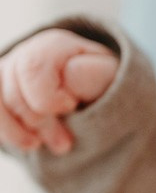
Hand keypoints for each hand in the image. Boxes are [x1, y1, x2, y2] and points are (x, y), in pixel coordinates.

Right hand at [0, 28, 116, 153]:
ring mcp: (9, 72)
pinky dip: (6, 132)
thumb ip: (93, 74)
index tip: (71, 106)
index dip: (50, 98)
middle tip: (64, 142)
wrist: (94, 93)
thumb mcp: (107, 77)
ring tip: (36, 145)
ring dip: (16, 131)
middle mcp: (25, 54)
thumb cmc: (100, 84)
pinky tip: (26, 142)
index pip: (33, 68)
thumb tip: (69, 74)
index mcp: (54, 46)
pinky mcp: (1, 91)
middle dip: (38, 122)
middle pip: (13, 91)